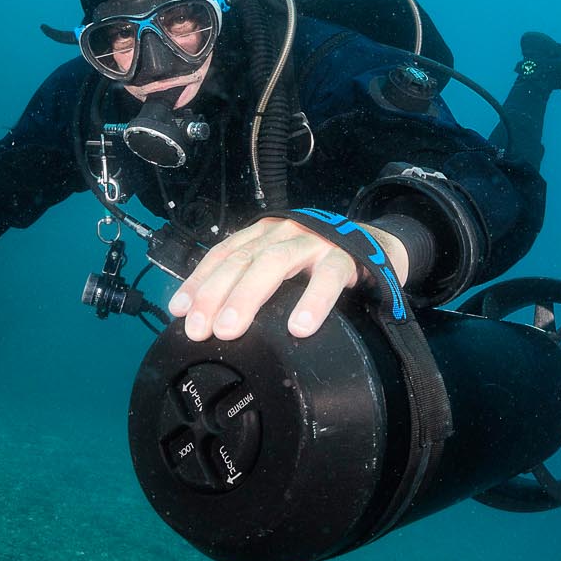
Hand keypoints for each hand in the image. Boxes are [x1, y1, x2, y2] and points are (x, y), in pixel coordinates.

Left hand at [167, 216, 408, 341]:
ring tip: (232, 328)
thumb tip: (215, 321)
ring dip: (248, 295)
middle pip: (242, 259)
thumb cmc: (323, 264)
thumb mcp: (284, 269)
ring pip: (274, 262)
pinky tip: (299, 326)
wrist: (381, 246)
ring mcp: (315, 241)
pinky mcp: (347, 255)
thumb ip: (257, 284)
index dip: (199, 281)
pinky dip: (312, 300)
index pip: (223, 254)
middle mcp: (284, 232)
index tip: (179, 311)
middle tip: (200, 328)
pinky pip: (328, 277)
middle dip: (215, 293)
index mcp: (265, 235)